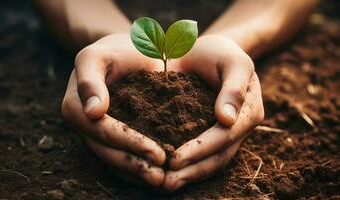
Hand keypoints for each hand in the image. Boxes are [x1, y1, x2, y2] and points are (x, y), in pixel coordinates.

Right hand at [61, 34, 165, 186]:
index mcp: (75, 107)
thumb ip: (90, 80)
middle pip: (108, 151)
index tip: (159, 153)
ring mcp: (95, 134)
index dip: (130, 143)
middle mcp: (83, 125)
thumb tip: (93, 112)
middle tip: (162, 176)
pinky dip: (137, 169)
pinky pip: (120, 159)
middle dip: (135, 164)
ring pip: (113, 160)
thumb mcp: (97, 55)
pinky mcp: (109, 138)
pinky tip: (157, 175)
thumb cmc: (115, 50)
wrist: (126, 53)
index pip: (103, 131)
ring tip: (162, 181)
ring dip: (137, 173)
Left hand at [163, 35, 263, 191]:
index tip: (175, 159)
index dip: (201, 149)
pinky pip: (202, 156)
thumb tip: (225, 120)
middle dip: (193, 171)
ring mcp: (226, 135)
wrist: (208, 52)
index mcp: (249, 111)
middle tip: (165, 183)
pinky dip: (187, 167)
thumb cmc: (220, 52)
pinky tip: (167, 174)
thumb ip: (233, 88)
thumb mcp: (233, 61)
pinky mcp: (210, 135)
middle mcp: (239, 128)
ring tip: (164, 186)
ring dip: (189, 176)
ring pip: (211, 163)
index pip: (225, 136)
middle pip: (218, 157)